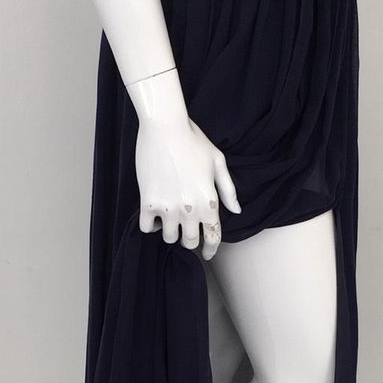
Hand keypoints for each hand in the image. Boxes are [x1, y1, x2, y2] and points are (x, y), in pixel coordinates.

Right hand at [135, 115, 241, 260]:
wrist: (165, 127)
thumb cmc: (194, 141)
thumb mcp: (218, 162)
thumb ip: (228, 190)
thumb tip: (236, 210)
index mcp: (209, 202)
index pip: (213, 237)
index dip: (211, 249)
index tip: (207, 254)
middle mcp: (189, 209)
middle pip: (189, 242)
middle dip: (189, 240)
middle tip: (187, 233)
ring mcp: (168, 208)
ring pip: (168, 237)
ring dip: (170, 232)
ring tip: (170, 221)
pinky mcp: (147, 202)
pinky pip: (147, 227)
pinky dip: (151, 225)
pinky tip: (154, 216)